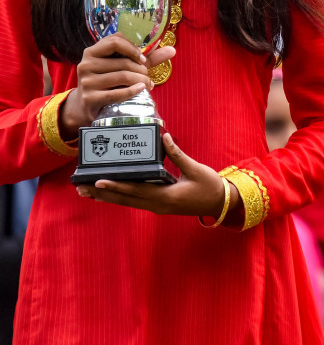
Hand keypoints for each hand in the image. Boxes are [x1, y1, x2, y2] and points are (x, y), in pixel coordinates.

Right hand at [62, 34, 175, 135]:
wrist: (88, 105)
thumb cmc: (110, 82)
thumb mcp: (125, 67)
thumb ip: (147, 58)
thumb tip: (172, 50)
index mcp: (92, 52)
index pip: (115, 41)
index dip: (133, 49)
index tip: (143, 59)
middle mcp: (86, 64)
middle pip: (123, 62)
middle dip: (142, 69)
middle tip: (147, 76)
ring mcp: (86, 82)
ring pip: (123, 76)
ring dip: (141, 80)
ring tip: (147, 84)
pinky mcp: (90, 98)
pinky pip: (117, 93)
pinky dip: (133, 91)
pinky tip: (141, 89)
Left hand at [76, 134, 224, 217]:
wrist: (221, 203)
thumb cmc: (210, 186)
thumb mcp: (195, 169)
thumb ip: (177, 154)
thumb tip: (164, 136)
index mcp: (166, 196)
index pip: (136, 190)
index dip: (117, 185)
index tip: (99, 180)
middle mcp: (158, 205)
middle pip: (125, 199)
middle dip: (103, 193)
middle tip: (82, 188)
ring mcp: (157, 207)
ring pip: (127, 203)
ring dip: (108, 197)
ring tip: (88, 192)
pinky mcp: (159, 206)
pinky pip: (135, 202)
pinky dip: (120, 198)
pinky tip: (109, 195)